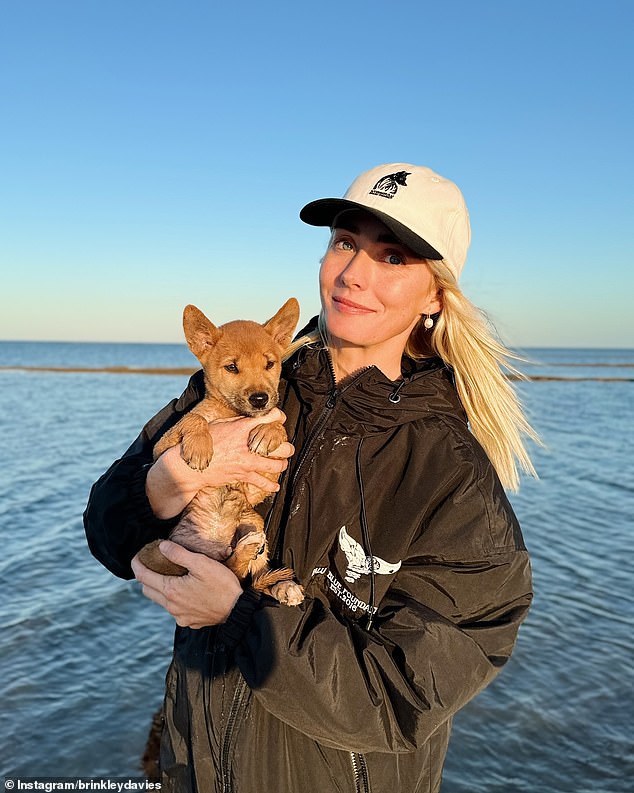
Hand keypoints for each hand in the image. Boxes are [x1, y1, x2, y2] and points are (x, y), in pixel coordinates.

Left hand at [131, 541, 242, 628]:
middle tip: (154, 564)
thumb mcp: (202, 563)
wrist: (238, 610)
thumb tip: (161, 546)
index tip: (137, 556)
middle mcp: (171, 606)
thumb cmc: (222, 585)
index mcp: (171, 590)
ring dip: (160, 588)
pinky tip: (186, 590)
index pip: (143, 577)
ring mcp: (179, 617)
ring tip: (171, 575)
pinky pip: (173, 609)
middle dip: (146, 576)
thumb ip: (179, 554)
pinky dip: (173, 598)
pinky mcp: (188, 622)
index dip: (136, 564)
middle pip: (147, 590)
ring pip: (160, 601)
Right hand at [146, 408, 293, 518]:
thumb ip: (236, 422)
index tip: (281, 418)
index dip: (277, 416)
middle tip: (288, 447)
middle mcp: (246, 444)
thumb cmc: (204, 443)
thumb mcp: (218, 425)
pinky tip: (275, 486)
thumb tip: (249, 420)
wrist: (191, 466)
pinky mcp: (242, 475)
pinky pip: (262, 482)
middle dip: (286, 446)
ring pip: (274, 464)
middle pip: (277, 445)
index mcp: (241, 428)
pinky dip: (271, 486)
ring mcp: (246, 462)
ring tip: (282, 463)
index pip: (267, 418)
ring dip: (281, 464)